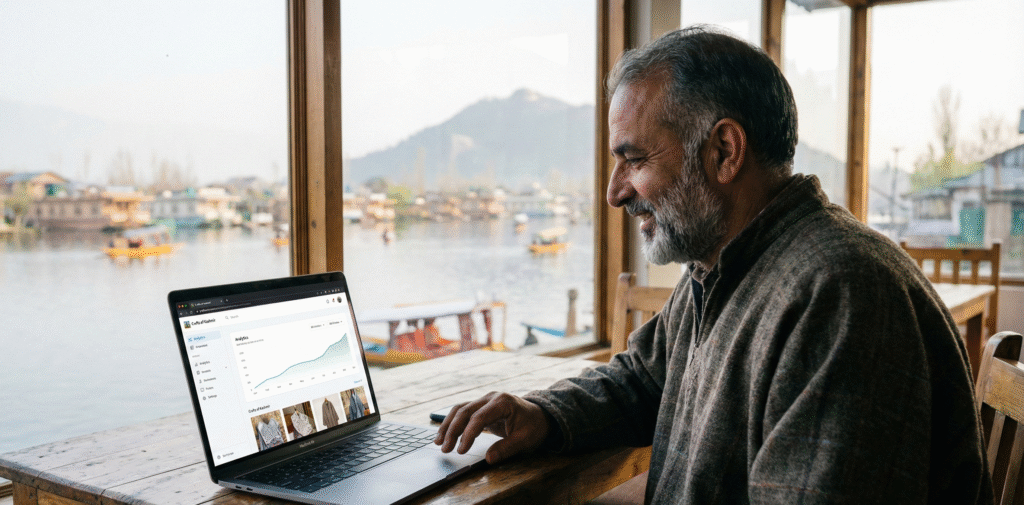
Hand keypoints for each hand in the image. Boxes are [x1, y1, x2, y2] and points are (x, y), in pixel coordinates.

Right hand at [434, 392, 550, 463]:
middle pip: (465, 411)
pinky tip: (443, 434)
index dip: (468, 434)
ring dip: (448, 425)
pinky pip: (462, 412)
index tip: (461, 450)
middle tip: (445, 449)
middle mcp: (491, 398)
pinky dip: (451, 422)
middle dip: (453, 430)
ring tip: (438, 442)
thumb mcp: (525, 439)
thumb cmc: (534, 426)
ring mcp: (484, 400)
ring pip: (460, 409)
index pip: (480, 417)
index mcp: (503, 402)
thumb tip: (489, 458)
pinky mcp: (481, 406)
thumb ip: (507, 448)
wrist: (539, 416)